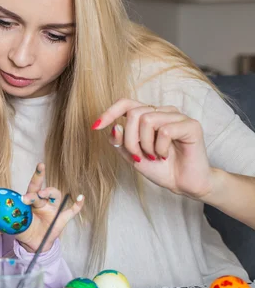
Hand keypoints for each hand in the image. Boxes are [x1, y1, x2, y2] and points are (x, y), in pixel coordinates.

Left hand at [14, 163, 83, 252]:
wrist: (34, 243)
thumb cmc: (24, 229)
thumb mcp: (13, 227)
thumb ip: (4, 226)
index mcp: (30, 201)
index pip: (34, 186)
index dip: (37, 176)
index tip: (40, 167)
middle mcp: (42, 202)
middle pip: (43, 190)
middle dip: (38, 190)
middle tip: (33, 195)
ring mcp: (53, 210)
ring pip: (55, 196)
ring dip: (51, 192)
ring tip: (43, 195)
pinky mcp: (61, 219)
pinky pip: (71, 211)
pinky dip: (77, 205)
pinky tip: (80, 198)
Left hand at [93, 98, 212, 198]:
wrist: (182, 184)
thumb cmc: (160, 168)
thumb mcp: (132, 156)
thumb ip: (120, 142)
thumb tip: (114, 126)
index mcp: (148, 115)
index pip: (126, 103)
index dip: (109, 112)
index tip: (96, 126)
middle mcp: (162, 111)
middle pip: (133, 113)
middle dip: (130, 139)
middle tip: (139, 156)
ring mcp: (177, 116)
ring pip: (147, 119)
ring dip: (145, 144)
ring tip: (154, 155)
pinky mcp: (191, 125)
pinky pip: (166, 131)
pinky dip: (161, 148)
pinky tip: (166, 155)